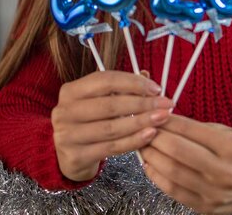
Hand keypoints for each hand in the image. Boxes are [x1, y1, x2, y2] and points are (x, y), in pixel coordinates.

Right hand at [51, 70, 172, 181]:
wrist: (65, 155)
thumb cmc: (88, 122)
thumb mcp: (97, 101)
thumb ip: (119, 88)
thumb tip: (147, 75)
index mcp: (70, 91)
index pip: (105, 80)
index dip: (133, 82)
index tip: (156, 89)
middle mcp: (65, 111)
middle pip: (110, 105)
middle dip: (142, 103)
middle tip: (166, 105)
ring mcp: (68, 135)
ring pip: (112, 127)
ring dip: (141, 122)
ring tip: (162, 118)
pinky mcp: (76, 156)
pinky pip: (111, 147)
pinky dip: (134, 141)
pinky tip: (150, 134)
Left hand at [141, 115, 231, 213]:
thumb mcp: (229, 133)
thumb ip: (198, 130)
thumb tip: (165, 122)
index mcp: (230, 147)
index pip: (190, 131)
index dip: (168, 122)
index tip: (154, 114)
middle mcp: (222, 172)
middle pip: (177, 151)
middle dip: (155, 138)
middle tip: (144, 129)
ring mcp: (214, 193)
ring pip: (171, 172)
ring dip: (152, 157)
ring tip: (144, 146)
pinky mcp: (206, 208)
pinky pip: (174, 191)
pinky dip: (157, 177)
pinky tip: (151, 165)